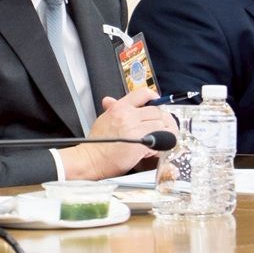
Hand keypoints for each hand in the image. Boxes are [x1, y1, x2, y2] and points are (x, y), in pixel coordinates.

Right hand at [59, 88, 177, 179]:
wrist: (91, 159)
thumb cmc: (96, 143)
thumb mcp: (103, 118)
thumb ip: (111, 108)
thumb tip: (109, 100)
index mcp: (120, 107)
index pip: (143, 93)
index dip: (154, 97)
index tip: (157, 102)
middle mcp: (128, 115)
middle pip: (156, 111)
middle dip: (161, 120)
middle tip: (160, 128)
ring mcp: (135, 129)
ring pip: (161, 125)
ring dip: (163, 133)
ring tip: (158, 140)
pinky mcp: (140, 144)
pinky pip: (159, 140)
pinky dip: (160, 145)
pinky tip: (154, 149)